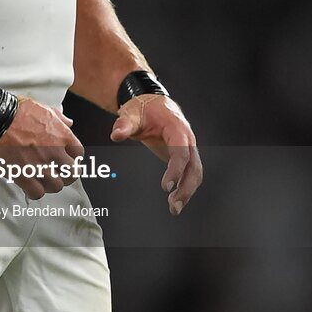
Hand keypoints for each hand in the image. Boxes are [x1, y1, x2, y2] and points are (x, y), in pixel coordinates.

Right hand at [0, 97, 84, 199]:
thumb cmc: (18, 111)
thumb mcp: (44, 109)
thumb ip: (59, 119)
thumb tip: (69, 123)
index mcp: (62, 135)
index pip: (79, 154)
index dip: (73, 158)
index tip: (66, 159)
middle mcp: (55, 152)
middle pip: (72, 174)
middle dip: (67, 174)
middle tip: (58, 173)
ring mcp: (40, 166)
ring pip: (56, 186)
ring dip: (50, 184)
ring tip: (42, 179)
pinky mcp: (24, 175)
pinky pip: (37, 193)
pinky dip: (35, 191)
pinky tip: (30, 185)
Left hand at [110, 94, 202, 214]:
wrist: (153, 103)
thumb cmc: (143, 109)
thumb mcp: (131, 114)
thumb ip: (124, 125)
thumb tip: (115, 135)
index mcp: (177, 129)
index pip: (180, 152)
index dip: (175, 170)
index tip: (166, 187)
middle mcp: (187, 139)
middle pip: (194, 166)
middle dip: (186, 187)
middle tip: (174, 205)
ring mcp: (188, 148)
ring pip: (195, 172)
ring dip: (187, 191)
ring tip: (174, 208)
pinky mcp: (185, 155)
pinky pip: (190, 173)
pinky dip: (185, 187)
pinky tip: (175, 201)